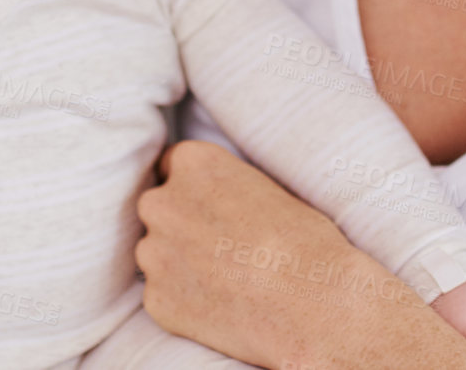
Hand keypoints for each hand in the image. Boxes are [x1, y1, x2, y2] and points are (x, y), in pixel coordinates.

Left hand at [137, 140, 440, 366]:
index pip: (172, 165)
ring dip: (178, 260)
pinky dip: (183, 298)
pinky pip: (162, 293)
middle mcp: (163, 202)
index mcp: (194, 162)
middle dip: (179, 222)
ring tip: (224, 275)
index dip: (193, 187)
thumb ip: (222, 186)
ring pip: (156, 251)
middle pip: (158, 207)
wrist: (311, 301)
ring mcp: (154, 253)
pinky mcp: (156, 300)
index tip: (210, 205)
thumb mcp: (264, 187)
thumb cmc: (302, 240)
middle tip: (218, 242)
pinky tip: (220, 302)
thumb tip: (212, 198)